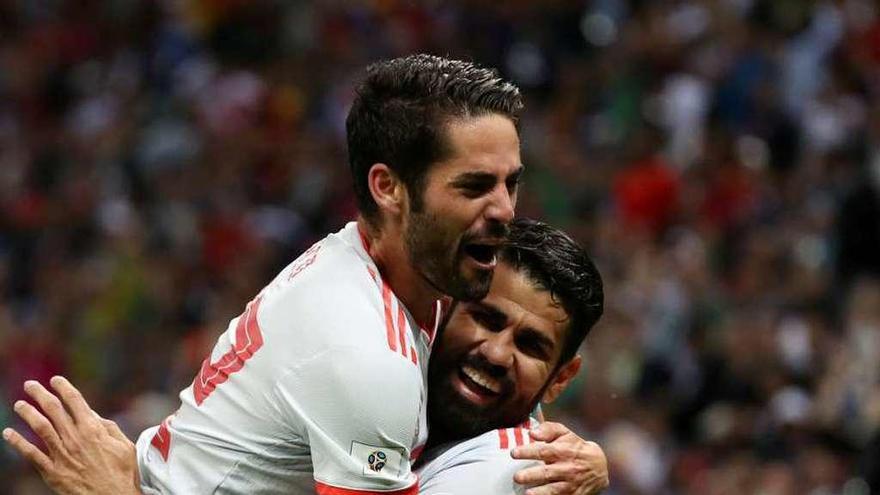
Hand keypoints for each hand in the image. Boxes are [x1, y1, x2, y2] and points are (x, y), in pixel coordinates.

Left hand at [3, 376, 141, 494]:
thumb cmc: (122, 472)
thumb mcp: (124, 444)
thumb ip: (107, 427)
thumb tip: (93, 415)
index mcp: (93, 429)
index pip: (75, 401)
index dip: (64, 387)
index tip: (56, 380)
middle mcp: (75, 437)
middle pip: (53, 409)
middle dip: (40, 394)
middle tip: (30, 385)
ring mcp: (62, 454)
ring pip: (40, 427)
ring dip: (28, 413)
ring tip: (19, 404)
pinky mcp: (52, 471)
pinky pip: (31, 454)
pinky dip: (18, 442)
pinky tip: (8, 433)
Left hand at [511, 422, 608, 494]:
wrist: (599, 466)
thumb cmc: (575, 447)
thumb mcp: (565, 433)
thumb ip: (548, 429)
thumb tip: (532, 433)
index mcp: (563, 451)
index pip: (544, 450)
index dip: (528, 452)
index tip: (514, 453)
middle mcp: (567, 468)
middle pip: (547, 472)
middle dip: (531, 475)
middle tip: (517, 477)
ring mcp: (570, 484)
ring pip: (554, 489)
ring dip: (540, 492)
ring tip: (527, 494)